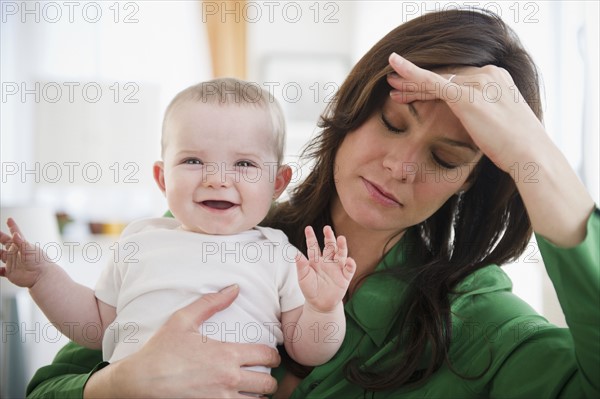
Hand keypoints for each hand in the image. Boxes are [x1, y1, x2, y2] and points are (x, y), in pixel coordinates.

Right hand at [0, 218, 51, 286]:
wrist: (42, 277)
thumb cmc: (39, 262)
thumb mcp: (29, 251)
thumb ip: (21, 243)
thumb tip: (15, 234)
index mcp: (22, 246)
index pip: (15, 234)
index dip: (12, 227)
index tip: (10, 219)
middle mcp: (17, 253)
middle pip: (6, 244)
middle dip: (1, 238)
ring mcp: (13, 263)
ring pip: (2, 256)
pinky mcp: (11, 273)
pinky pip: (2, 271)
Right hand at [84, 285, 279, 397]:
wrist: (139, 382)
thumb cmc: (161, 350)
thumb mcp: (183, 320)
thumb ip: (211, 303)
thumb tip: (235, 288)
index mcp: (227, 355)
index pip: (268, 356)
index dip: (273, 355)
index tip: (270, 356)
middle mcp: (229, 380)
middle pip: (268, 383)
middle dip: (269, 378)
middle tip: (263, 374)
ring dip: (258, 395)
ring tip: (252, 390)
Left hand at [296, 225, 355, 311]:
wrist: (320, 305)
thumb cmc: (310, 289)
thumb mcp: (303, 278)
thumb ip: (301, 266)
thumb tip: (294, 253)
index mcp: (316, 260)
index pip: (313, 246)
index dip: (311, 237)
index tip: (308, 228)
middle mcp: (327, 261)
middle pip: (329, 246)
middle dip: (329, 237)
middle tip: (327, 228)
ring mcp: (337, 268)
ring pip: (340, 254)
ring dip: (341, 246)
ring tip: (341, 238)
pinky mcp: (345, 277)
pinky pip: (349, 269)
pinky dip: (350, 264)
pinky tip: (348, 260)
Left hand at [386, 52, 546, 172]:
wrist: (531, 155)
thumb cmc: (517, 147)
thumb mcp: (499, 124)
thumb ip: (483, 115)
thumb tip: (474, 124)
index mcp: (497, 79)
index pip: (458, 78)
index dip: (434, 84)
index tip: (415, 91)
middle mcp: (488, 75)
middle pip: (446, 76)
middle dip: (418, 82)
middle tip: (395, 83)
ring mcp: (479, 83)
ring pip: (436, 81)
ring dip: (411, 83)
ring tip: (391, 85)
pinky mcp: (467, 96)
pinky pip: (433, 82)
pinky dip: (412, 74)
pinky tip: (395, 68)